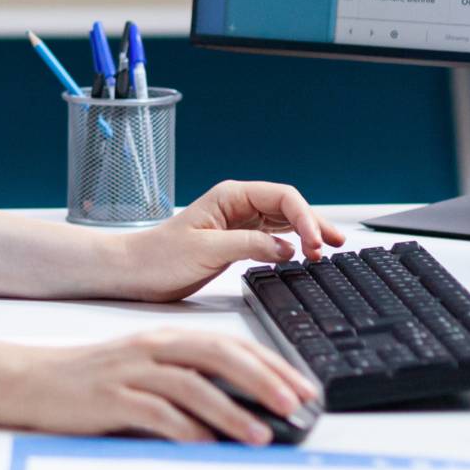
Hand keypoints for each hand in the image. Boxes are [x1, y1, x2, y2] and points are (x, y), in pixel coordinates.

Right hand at [22, 329, 318, 444]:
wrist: (34, 381)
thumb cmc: (95, 381)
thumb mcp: (146, 369)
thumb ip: (188, 380)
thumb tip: (244, 408)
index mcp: (166, 337)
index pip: (230, 344)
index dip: (271, 363)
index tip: (303, 386)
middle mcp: (153, 348)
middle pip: (218, 356)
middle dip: (262, 380)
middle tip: (295, 404)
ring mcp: (131, 371)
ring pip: (191, 385)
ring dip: (231, 411)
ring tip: (260, 435)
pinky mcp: (111, 398)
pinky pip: (155, 412)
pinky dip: (184, 428)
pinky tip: (206, 445)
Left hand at [113, 180, 345, 303]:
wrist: (135, 272)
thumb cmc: (159, 257)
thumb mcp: (205, 250)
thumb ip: (247, 245)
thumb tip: (285, 247)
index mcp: (231, 197)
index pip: (282, 197)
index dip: (304, 217)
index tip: (314, 243)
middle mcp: (238, 206)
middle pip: (289, 207)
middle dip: (313, 223)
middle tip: (335, 244)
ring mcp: (240, 224)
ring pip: (285, 222)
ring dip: (307, 234)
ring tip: (329, 249)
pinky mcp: (238, 243)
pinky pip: (274, 239)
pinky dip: (293, 246)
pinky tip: (304, 255)